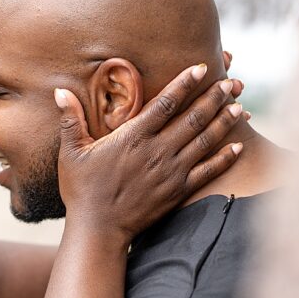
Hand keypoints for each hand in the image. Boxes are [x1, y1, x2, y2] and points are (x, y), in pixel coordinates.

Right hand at [54, 64, 246, 241]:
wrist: (98, 230)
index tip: (201, 68)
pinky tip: (237, 146)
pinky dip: (224, 158)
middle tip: (231, 82)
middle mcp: (156, 151)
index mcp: (132, 137)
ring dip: (223, 121)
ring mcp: (171, 172)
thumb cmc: (81, 190)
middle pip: (193, 118)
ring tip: (239, 105)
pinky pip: (208, 171)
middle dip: (214, 98)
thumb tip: (59, 91)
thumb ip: (70, 121)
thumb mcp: (71, 153)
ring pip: (204, 140)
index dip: (185, 83)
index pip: (165, 103)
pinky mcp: (178, 191)